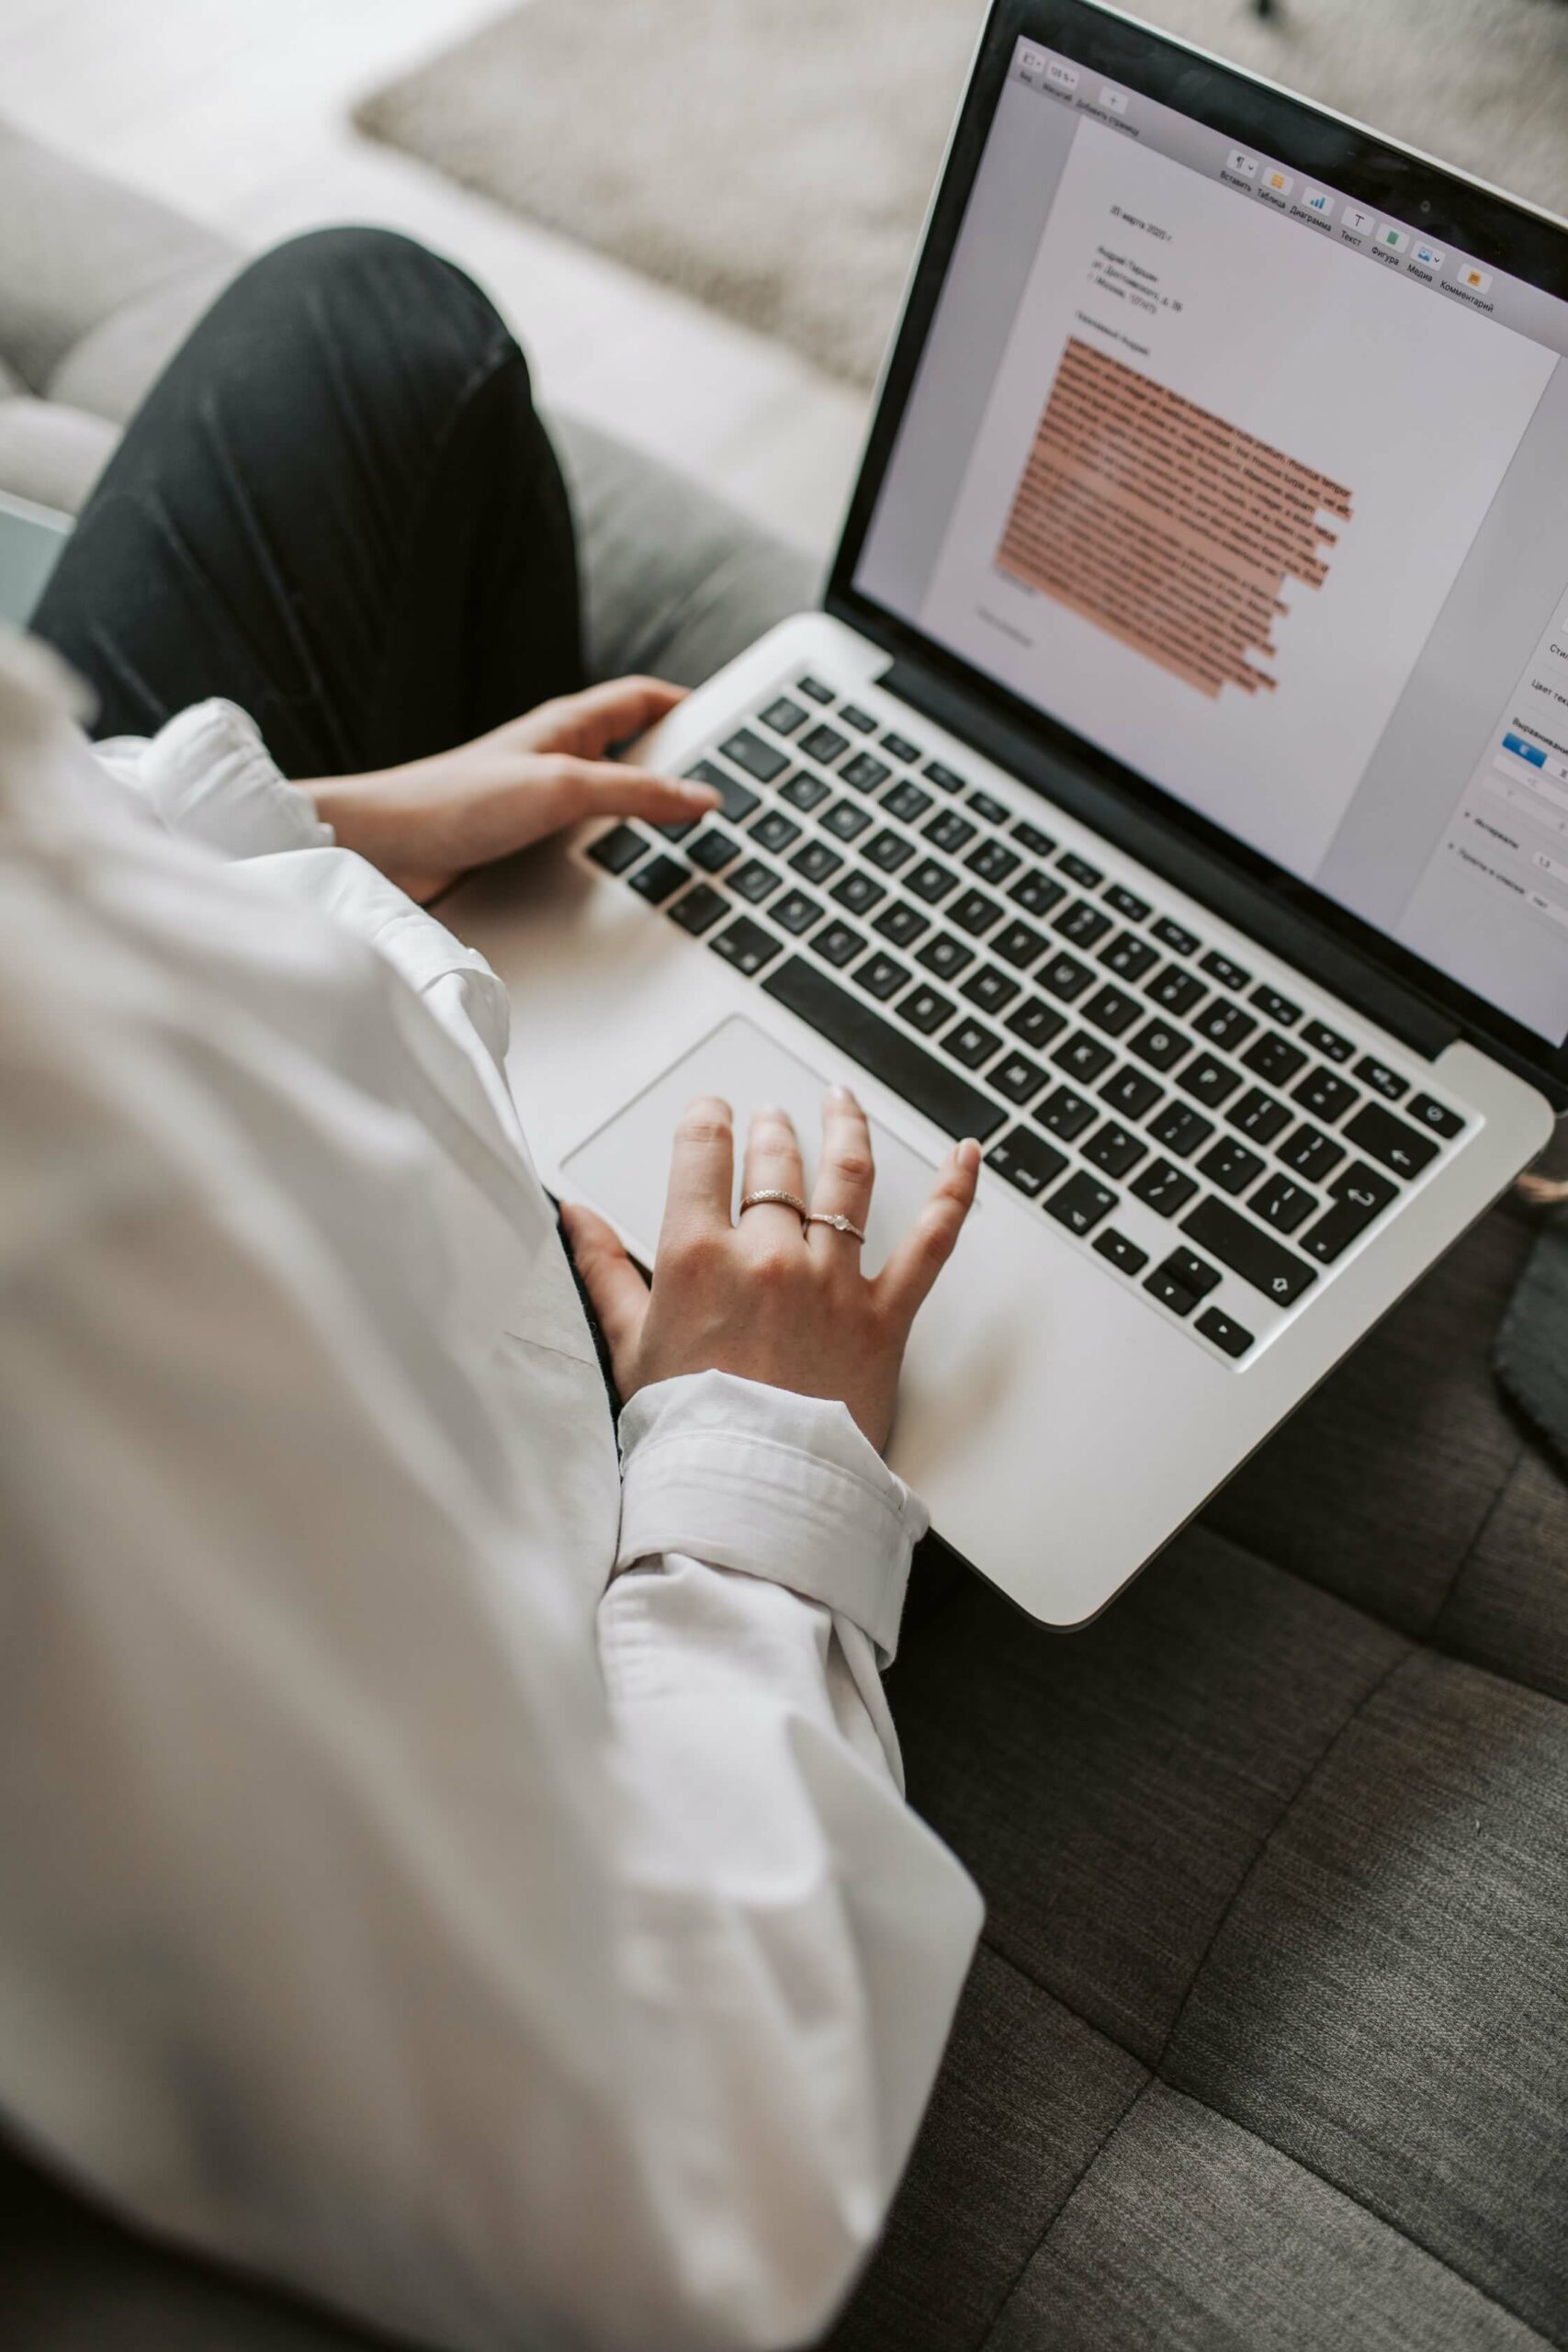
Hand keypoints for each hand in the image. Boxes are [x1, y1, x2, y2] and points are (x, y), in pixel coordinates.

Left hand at [303, 677, 717, 901]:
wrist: (383, 853)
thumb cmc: (453, 803)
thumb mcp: (561, 790)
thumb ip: (635, 793)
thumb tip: (702, 796)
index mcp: (567, 726)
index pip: (644, 699)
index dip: (690, 706)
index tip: (734, 725)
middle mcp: (556, 758)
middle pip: (636, 751)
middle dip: (681, 765)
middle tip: (730, 790)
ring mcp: (540, 801)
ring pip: (612, 802)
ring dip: (647, 817)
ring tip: (693, 840)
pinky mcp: (523, 844)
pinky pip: (586, 841)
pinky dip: (615, 853)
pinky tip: (629, 878)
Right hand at [561, 1089, 980, 1450]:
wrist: (752, 1494)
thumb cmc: (689, 1431)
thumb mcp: (629, 1345)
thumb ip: (602, 1269)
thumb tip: (572, 1215)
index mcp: (699, 1257)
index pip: (702, 1153)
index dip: (707, 1121)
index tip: (711, 1113)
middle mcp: (770, 1256)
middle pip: (774, 1164)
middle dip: (770, 1131)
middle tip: (769, 1119)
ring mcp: (832, 1281)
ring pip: (846, 1179)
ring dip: (844, 1129)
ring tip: (840, 1102)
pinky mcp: (883, 1315)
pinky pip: (930, 1242)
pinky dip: (953, 1193)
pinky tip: (966, 1157)